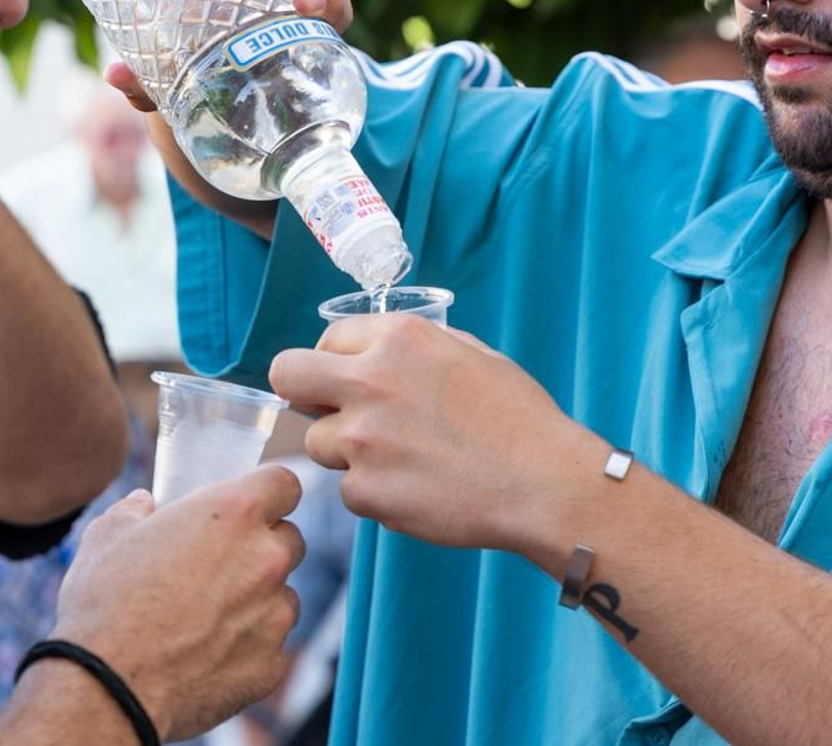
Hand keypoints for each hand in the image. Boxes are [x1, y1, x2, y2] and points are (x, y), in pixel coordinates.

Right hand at [48, 469, 305, 740]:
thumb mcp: (108, 535)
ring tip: (206, 616)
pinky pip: (271, 645)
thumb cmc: (105, 605)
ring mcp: (274, 614)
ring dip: (258, 598)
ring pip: (283, 594)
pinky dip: (249, 646)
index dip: (268, 492)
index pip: (285, 483)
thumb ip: (136, 509)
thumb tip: (144, 504)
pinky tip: (206, 654)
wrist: (108, 689)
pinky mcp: (272, 664)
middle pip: (290, 538)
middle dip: (262, 546)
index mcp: (234, 513)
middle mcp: (266, 558)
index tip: (250, 506)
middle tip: (219, 564)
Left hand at [269, 317, 584, 551]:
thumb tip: (373, 351)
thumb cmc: (517, 418)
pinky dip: (375, 493)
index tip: (352, 382)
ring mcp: (363, 438)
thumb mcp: (469, 353)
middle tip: (333, 413)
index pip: (325, 340)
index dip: (336, 363)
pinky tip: (417, 489)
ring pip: (318, 442)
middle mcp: (370, 379)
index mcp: (397, 338)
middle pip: (287, 376)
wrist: (544, 483)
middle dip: (304, 393)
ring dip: (348, 453)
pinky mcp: (366, 490)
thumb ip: (411, 347)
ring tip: (403, 460)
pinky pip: (349, 490)